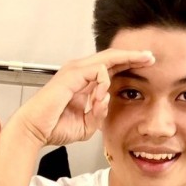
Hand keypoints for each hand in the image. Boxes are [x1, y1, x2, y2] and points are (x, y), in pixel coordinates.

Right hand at [10, 49, 153, 148]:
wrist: (35, 130)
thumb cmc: (54, 127)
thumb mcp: (86, 125)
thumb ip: (100, 112)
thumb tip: (107, 98)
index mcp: (83, 82)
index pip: (110, 68)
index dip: (128, 65)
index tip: (147, 66)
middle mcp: (79, 72)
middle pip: (111, 58)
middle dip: (133, 55)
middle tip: (151, 56)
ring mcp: (75, 71)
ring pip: (107, 58)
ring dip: (127, 59)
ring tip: (145, 61)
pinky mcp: (71, 75)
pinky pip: (97, 71)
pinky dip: (105, 81)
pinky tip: (103, 94)